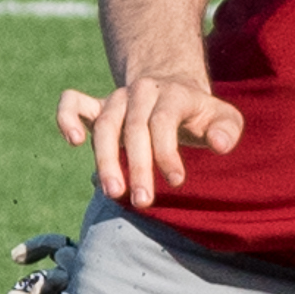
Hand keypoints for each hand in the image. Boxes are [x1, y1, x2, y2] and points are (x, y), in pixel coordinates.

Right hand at [55, 75, 243, 207]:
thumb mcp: (224, 117)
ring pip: (104, 124)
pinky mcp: (97, 105)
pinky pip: (72, 102)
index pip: (163, 121)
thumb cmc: (200, 114)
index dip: (167, 152)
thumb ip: (228, 129)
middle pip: (133, 127)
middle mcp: (141, 92)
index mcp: (173, 93)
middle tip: (142, 201)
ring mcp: (116, 98)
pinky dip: (66, 117)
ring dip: (105, 159)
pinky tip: (74, 142)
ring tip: (113, 192)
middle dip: (137, 166)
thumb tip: (219, 144)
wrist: (173, 91)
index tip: (176, 182)